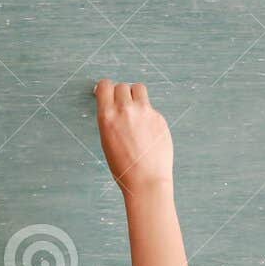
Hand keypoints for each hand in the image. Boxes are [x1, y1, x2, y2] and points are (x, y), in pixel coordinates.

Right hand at [94, 79, 173, 194]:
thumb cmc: (124, 167)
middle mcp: (126, 109)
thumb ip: (110, 120)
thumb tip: (114, 109)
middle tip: (122, 105)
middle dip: (121, 94)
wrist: (146, 179)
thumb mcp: (106, 141)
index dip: (105, 88)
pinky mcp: (159, 117)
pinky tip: (147, 131)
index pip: (105, 86)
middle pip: (122, 86)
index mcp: (108, 116)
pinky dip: (148, 114)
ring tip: (136, 110)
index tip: (106, 92)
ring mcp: (145, 112)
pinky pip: (151, 107)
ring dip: (135, 96)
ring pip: (139, 89)